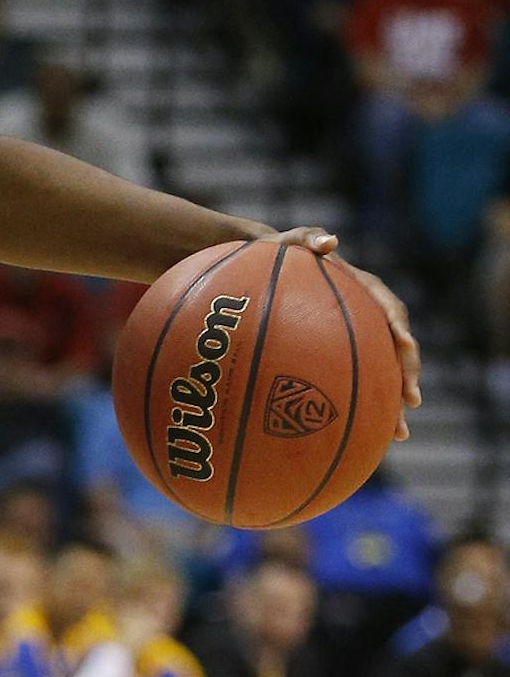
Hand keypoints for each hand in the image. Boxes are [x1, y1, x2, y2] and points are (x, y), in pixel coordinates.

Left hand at [272, 228, 420, 436]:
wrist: (267, 268)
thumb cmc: (278, 254)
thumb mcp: (289, 241)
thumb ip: (307, 237)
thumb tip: (329, 241)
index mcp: (363, 290)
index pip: (390, 309)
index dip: (399, 328)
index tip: (404, 345)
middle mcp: (367, 315)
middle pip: (396, 349)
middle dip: (406, 375)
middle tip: (410, 400)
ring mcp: (356, 337)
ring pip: (382, 371)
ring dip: (392, 402)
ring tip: (398, 434)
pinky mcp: (339, 353)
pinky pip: (356, 381)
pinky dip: (361, 407)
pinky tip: (360, 438)